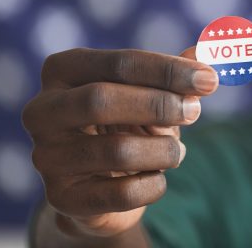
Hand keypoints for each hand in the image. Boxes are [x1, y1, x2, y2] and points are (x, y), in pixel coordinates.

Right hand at [22, 47, 217, 239]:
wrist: (100, 183)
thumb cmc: (127, 122)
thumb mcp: (151, 92)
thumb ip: (177, 74)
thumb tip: (209, 53)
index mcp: (62, 70)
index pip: (119, 62)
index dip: (168, 70)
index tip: (209, 79)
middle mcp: (42, 110)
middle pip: (102, 100)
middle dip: (159, 106)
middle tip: (195, 111)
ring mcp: (46, 156)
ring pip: (117, 151)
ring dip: (163, 150)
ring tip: (175, 151)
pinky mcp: (61, 197)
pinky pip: (121, 193)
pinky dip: (154, 185)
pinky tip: (158, 178)